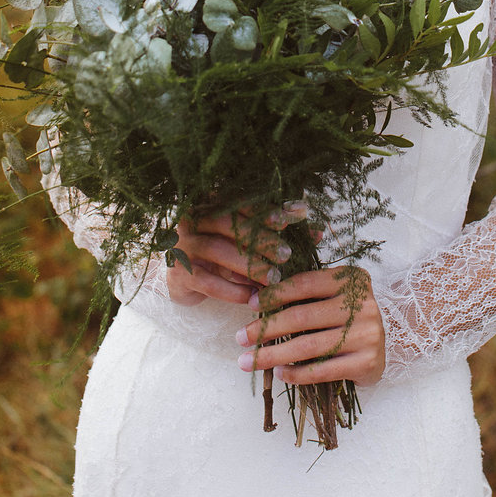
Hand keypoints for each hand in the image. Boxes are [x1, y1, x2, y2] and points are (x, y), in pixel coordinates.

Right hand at [166, 201, 308, 306]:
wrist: (185, 279)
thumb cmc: (224, 254)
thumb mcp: (248, 241)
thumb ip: (277, 233)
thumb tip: (317, 232)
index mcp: (211, 200)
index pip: (242, 199)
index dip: (270, 208)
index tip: (298, 215)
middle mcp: (193, 217)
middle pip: (228, 222)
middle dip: (261, 238)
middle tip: (287, 254)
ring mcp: (183, 244)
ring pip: (216, 249)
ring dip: (249, 264)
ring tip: (274, 277)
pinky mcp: (179, 273)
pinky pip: (206, 281)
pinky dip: (231, 289)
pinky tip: (252, 297)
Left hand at [236, 266, 386, 386]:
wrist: (391, 343)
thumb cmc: (350, 315)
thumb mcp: (334, 295)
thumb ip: (306, 293)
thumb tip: (257, 298)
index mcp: (351, 279)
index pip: (306, 284)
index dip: (276, 294)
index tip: (252, 305)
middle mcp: (362, 304)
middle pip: (303, 317)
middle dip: (266, 329)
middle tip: (241, 338)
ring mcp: (367, 333)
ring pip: (309, 346)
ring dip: (273, 355)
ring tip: (249, 361)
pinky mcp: (366, 361)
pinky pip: (323, 370)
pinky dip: (297, 373)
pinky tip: (279, 374)